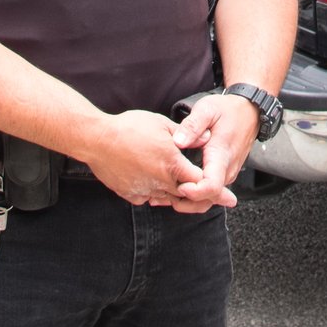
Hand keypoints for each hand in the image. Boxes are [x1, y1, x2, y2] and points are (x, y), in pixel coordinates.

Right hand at [87, 110, 218, 211]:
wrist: (96, 140)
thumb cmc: (130, 128)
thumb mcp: (162, 125)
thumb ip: (188, 135)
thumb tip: (207, 138)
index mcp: (172, 165)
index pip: (201, 182)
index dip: (217, 190)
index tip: (230, 198)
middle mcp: (161, 182)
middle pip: (188, 196)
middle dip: (204, 199)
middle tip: (220, 201)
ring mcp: (145, 191)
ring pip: (170, 199)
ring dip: (180, 196)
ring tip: (190, 191)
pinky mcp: (131, 195)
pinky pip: (150, 198)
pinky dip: (158, 194)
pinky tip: (159, 185)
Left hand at [172, 94, 260, 210]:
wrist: (249, 111)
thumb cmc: (227, 110)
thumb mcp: (207, 109)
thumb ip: (192, 125)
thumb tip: (178, 141)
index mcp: (221, 156)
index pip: (211, 187)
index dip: (194, 192)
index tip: (178, 185)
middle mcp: (227, 171)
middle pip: (208, 199)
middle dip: (186, 201)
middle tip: (164, 192)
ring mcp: (227, 175)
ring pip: (208, 199)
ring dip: (188, 201)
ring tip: (166, 191)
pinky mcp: (224, 175)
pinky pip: (210, 193)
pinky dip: (194, 195)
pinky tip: (176, 186)